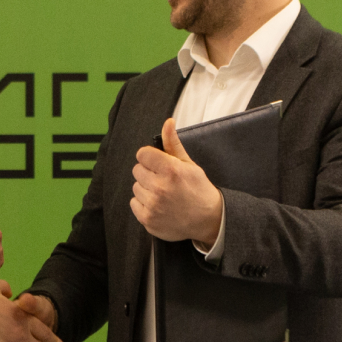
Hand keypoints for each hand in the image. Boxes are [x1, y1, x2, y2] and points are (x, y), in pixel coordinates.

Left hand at [130, 118, 222, 243]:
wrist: (208, 219)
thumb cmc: (198, 189)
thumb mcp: (189, 164)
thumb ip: (173, 143)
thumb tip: (168, 122)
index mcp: (171, 170)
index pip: (142, 154)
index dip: (150, 157)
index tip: (158, 164)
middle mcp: (160, 187)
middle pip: (137, 170)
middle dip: (148, 173)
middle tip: (163, 180)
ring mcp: (153, 205)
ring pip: (135, 187)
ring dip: (146, 189)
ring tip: (163, 194)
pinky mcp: (148, 219)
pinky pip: (133, 203)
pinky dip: (143, 204)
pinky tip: (158, 205)